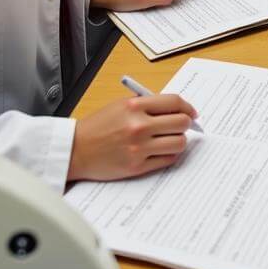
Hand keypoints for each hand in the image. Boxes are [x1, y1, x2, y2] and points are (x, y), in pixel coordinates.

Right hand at [67, 94, 196, 180]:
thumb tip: (176, 108)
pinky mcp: (137, 166)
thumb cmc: (97, 126)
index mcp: (135, 106)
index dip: (188, 107)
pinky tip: (161, 151)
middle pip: (181, 123)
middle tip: (182, 126)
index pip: (175, 102)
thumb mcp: (121, 105)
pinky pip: (168, 159)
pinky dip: (169, 154)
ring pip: (179, 143)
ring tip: (171, 139)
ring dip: (179, 140)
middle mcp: (139, 126)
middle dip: (186, 124)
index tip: (192, 112)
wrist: (75, 150)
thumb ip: (147, 104)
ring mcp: (139, 148)